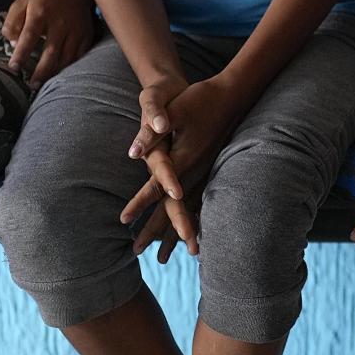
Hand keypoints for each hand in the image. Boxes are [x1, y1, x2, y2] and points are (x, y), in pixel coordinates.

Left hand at [1, 0, 94, 86]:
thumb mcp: (22, 1)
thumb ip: (13, 21)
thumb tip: (11, 42)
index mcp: (40, 14)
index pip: (28, 37)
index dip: (20, 54)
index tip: (14, 68)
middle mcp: (59, 23)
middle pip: (51, 52)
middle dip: (41, 71)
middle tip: (32, 85)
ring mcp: (75, 29)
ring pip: (67, 56)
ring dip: (56, 71)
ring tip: (46, 83)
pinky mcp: (86, 33)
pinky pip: (81, 53)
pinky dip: (72, 65)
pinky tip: (64, 72)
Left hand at [122, 75, 248, 256]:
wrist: (232, 96)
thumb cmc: (199, 100)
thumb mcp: (174, 110)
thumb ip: (152, 133)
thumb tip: (132, 154)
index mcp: (183, 158)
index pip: (157, 188)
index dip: (139, 204)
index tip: (123, 221)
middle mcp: (195, 171)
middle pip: (172, 208)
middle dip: (156, 231)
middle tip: (137, 251)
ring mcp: (205, 173)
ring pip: (188, 210)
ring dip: (174, 233)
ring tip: (164, 257)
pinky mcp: (210, 171)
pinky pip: (199, 203)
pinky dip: (192, 221)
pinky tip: (190, 235)